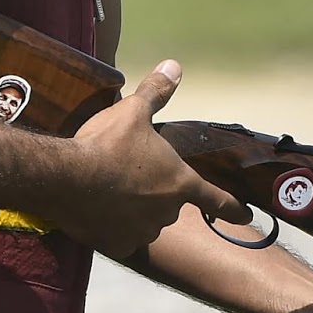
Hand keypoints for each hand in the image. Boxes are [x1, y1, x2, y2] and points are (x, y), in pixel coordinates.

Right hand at [70, 60, 251, 257]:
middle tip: (130, 175)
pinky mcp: (118, 246)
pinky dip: (115, 229)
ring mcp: (142, 232)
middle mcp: (167, 212)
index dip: (234, 207)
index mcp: (179, 182)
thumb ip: (156, 92)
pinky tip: (100, 213)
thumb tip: (174, 66)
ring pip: (146, 223)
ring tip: (111, 192)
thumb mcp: (133, 111)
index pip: (216, 199)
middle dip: (156, 194)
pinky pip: (122, 239)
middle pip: (170, 205)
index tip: (247, 215)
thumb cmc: (106, 143)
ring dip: (136, 212)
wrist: (65, 178)